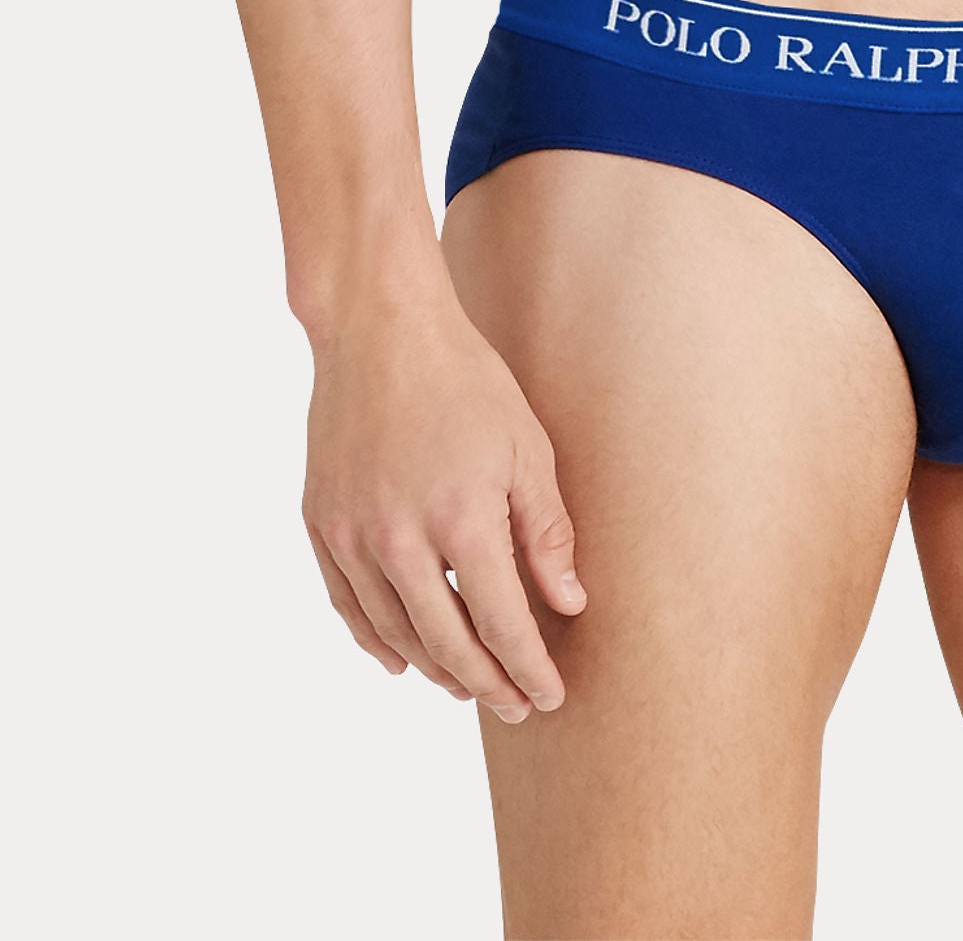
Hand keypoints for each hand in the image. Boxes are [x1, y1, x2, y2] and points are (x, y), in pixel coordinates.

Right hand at [302, 290, 586, 723]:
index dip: (528, 668)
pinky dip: (376, 641)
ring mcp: (352, 536)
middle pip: (446, 644)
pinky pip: (349, 607)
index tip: (549, 696)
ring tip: (466, 684)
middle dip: (485, 683)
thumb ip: (546, 532)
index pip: (503, 624)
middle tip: (514, 706)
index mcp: (461, 519)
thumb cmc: (465, 380)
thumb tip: (568, 604)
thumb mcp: (526, 447)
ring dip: (433, 669)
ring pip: (395, 633)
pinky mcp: (320, 526)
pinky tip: (399, 659)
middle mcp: (399, 540)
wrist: (380, 329)